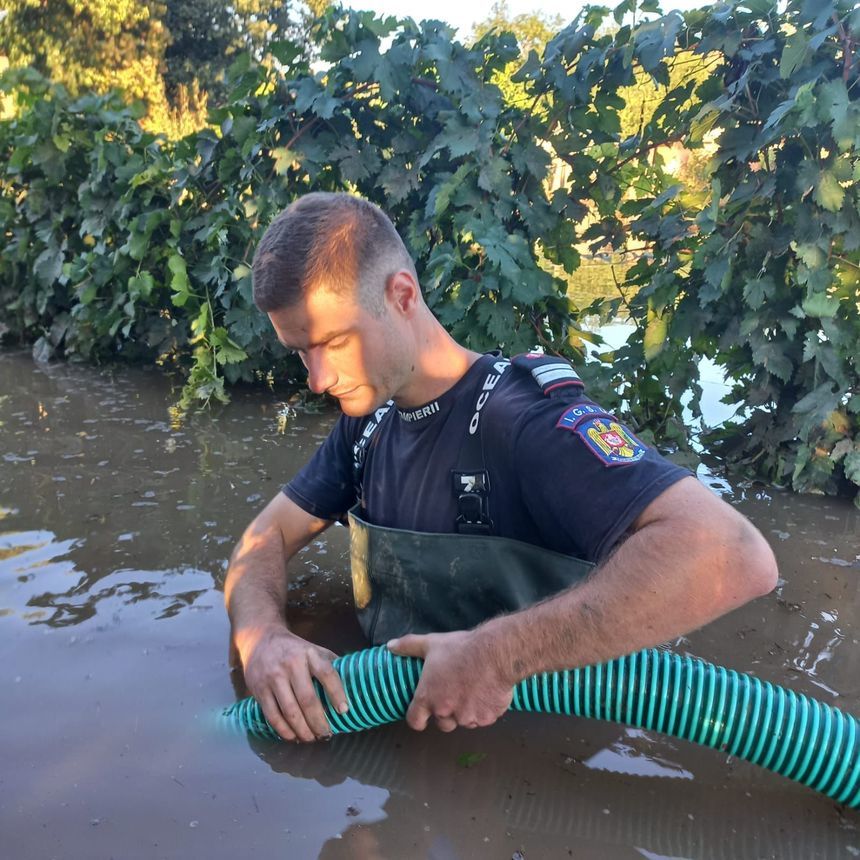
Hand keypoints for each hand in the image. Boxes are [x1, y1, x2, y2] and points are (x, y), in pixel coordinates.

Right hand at [236, 623, 348, 741]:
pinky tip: (294, 737)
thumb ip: (330, 665)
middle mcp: (291, 665)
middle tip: (327, 734)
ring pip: (290, 711)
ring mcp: (273, 678)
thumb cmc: (294, 650)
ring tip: (312, 738)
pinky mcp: (259, 690)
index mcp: (309, 654)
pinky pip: (272, 716)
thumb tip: (352, 685)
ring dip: (303, 730)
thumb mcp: (314, 650)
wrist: (260, 640)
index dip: (337, 694)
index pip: (326, 673)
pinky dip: (284, 731)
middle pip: (308, 699)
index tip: (344, 711)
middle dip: (319, 722)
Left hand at [387, 629, 513, 732]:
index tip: (422, 714)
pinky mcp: (487, 718)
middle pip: (442, 723)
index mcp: (428, 697)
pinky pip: (482, 719)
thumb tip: (390, 646)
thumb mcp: (431, 644)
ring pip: (463, 721)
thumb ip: (409, 646)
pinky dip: (483, 710)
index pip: (415, 721)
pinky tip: (486, 692)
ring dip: (465, 712)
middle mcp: (445, 712)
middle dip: (445, 713)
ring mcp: (467, 718)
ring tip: (472, 689)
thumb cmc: (461, 649)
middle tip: (453, 693)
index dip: (418, 718)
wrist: (495, 654)